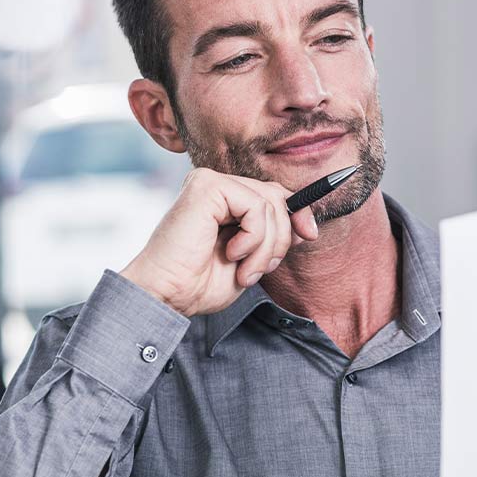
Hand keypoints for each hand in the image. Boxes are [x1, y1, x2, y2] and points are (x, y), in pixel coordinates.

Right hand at [119, 167, 318, 317]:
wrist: (167, 294)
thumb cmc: (198, 283)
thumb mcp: (250, 260)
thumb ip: (273, 237)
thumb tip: (306, 224)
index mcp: (223, 201)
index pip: (274, 194)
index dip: (297, 213)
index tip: (309, 235)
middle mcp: (215, 185)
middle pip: (276, 196)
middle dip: (281, 238)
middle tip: (261, 269)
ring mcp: (209, 182)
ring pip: (269, 204)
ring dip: (265, 247)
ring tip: (243, 269)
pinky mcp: (206, 186)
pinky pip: (256, 206)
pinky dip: (254, 238)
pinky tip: (232, 253)